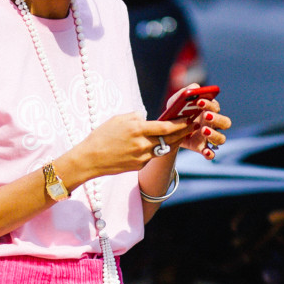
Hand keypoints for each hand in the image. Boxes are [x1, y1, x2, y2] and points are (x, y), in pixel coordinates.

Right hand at [67, 111, 193, 179]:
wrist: (90, 159)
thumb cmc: (102, 136)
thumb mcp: (118, 119)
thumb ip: (136, 117)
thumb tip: (147, 118)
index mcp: (137, 129)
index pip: (166, 126)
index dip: (181, 123)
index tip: (190, 118)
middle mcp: (142, 144)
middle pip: (170, 139)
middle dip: (183, 132)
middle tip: (193, 126)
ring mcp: (142, 157)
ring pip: (164, 149)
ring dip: (174, 141)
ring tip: (181, 134)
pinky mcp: (139, 166)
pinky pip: (153, 156)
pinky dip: (158, 149)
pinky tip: (161, 144)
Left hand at [177, 90, 231, 161]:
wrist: (166, 132)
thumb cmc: (175, 113)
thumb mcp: (176, 102)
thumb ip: (185, 93)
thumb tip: (196, 88)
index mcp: (209, 111)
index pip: (216, 107)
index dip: (210, 104)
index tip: (199, 102)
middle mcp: (213, 124)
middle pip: (225, 122)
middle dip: (217, 119)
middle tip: (205, 116)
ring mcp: (209, 138)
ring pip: (221, 138)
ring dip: (215, 134)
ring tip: (203, 131)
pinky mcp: (202, 148)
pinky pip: (212, 154)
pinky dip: (210, 153)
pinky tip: (205, 151)